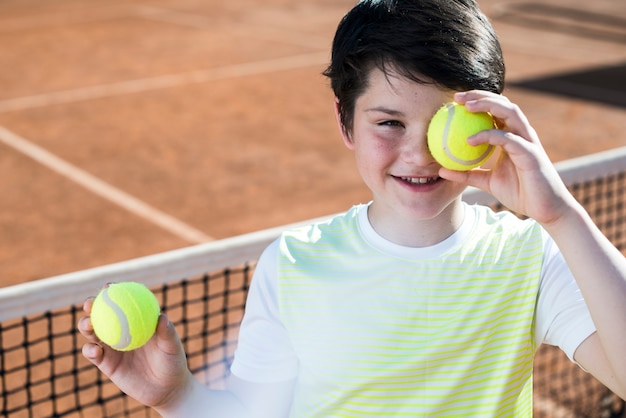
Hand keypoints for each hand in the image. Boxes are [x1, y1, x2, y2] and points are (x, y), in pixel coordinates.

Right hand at [77, 295, 192, 409]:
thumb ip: (167, 332)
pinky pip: (93, 354)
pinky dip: (90, 350)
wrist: (166, 388)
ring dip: (85, 325)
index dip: (113, 292)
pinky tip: (95, 350)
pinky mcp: (106, 363)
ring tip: (88, 324)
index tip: (108, 286)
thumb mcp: (172, 346)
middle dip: (91, 305)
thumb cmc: (173, 362)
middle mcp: (121, 330)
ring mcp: (112, 346)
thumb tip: (161, 317)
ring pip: (92, 332)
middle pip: (101, 314)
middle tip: (89, 303)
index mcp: (136, 320)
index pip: (123, 302)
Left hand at [441, 90, 576, 225]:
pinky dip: (489, 135)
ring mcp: (528, 142)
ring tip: (466, 107)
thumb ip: (467, 174)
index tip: (454, 101)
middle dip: (480, 96)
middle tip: (456, 97)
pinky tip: (470, 140)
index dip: (477, 101)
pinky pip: (508, 139)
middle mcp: (522, 134)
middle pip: (503, 104)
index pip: (495, 110)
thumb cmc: (519, 193)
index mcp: (512, 137)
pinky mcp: (531, 153)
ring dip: (488, 105)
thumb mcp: (487, 182)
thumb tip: (442, 171)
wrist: (544, 209)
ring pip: (510, 113)